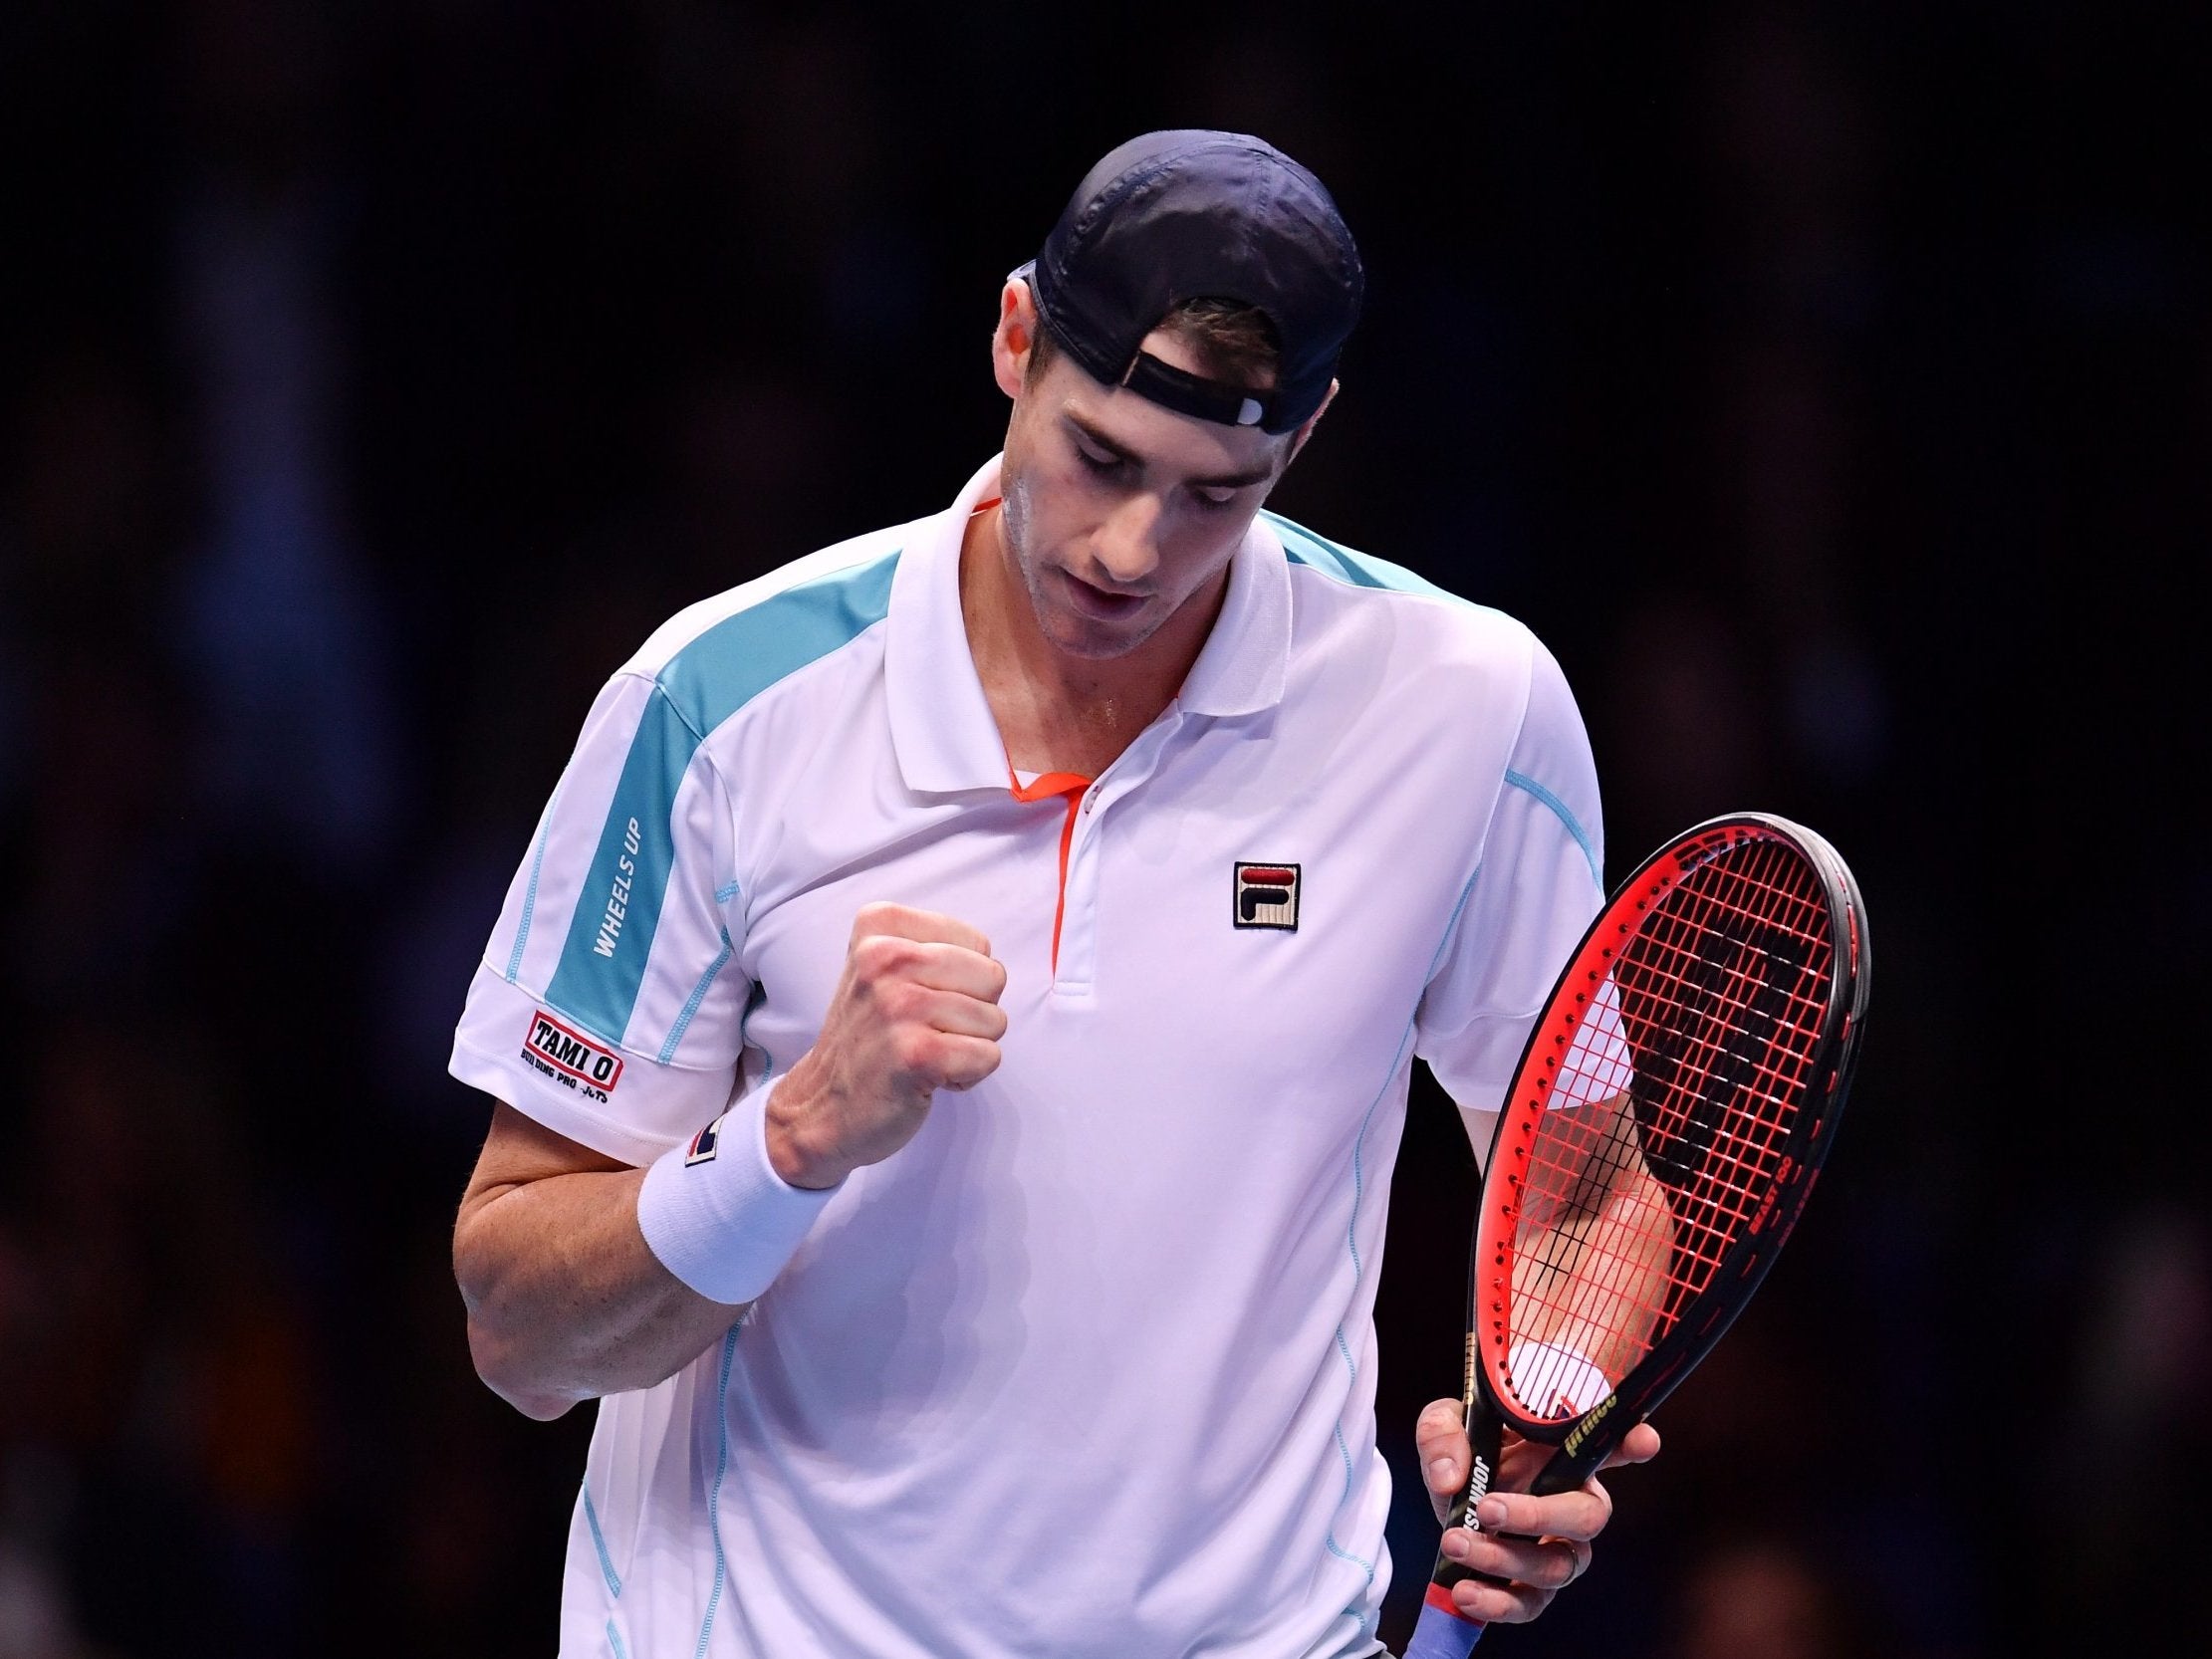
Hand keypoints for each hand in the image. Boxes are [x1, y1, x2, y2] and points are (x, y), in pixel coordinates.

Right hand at [765, 903, 1007, 1188]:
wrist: (821, 1106)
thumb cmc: (869, 1037)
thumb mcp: (884, 967)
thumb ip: (936, 947)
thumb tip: (994, 966)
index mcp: (879, 926)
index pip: (978, 944)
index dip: (964, 981)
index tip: (920, 1000)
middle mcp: (883, 958)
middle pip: (992, 977)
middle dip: (973, 1012)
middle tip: (925, 1031)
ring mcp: (898, 1005)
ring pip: (994, 1019)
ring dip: (967, 1047)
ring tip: (921, 1053)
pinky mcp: (915, 1053)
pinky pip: (988, 1056)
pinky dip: (967, 1076)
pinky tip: (925, 1077)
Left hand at [1413, 1399, 1661, 1624]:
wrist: (1448, 1499)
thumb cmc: (1464, 1449)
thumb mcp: (1446, 1423)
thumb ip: (1443, 1434)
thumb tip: (1451, 1478)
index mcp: (1563, 1453)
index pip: (1610, 1444)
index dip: (1633, 1443)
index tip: (1643, 1440)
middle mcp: (1573, 1500)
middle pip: (1589, 1516)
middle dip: (1539, 1516)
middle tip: (1489, 1507)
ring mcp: (1558, 1547)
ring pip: (1558, 1566)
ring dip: (1504, 1558)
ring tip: (1455, 1541)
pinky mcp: (1533, 1585)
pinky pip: (1530, 1604)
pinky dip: (1498, 1603)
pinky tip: (1465, 1591)